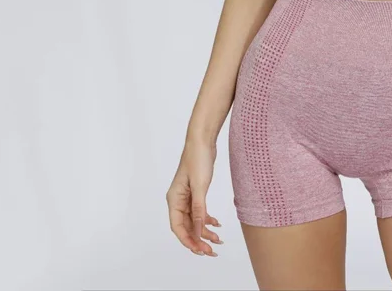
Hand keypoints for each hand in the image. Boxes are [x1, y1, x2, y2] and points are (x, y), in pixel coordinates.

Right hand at [166, 139, 222, 256]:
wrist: (203, 140)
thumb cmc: (198, 159)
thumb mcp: (200, 186)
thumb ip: (199, 209)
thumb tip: (199, 230)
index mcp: (174, 199)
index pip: (178, 227)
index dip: (188, 240)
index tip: (200, 250)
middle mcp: (178, 200)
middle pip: (186, 226)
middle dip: (198, 239)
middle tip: (212, 250)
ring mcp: (187, 197)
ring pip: (194, 220)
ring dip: (205, 231)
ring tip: (218, 240)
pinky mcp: (196, 192)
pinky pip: (200, 211)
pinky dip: (207, 219)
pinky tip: (216, 224)